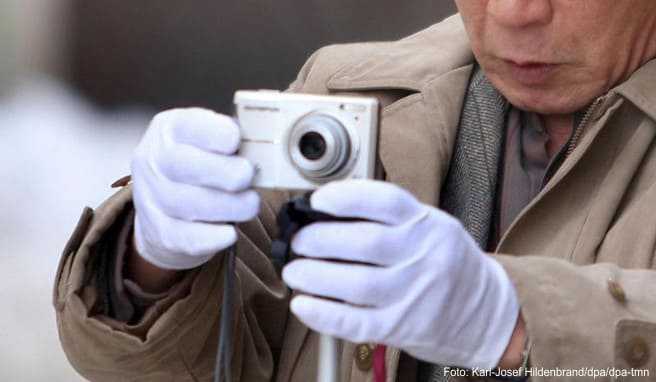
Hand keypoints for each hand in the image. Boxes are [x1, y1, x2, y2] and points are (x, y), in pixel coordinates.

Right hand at [131, 108, 258, 269]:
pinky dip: (213, 237)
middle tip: (249, 178)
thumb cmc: (200, 163)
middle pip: (186, 166)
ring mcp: (152, 197)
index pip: (190, 125)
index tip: (239, 142)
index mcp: (171, 129)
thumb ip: (234, 138)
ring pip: (189, 204)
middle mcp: (155, 160)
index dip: (220, 134)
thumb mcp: (209, 139)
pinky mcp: (159, 231)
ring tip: (250, 204)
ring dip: (230, 207)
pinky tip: (230, 232)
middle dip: (228, 173)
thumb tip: (268, 147)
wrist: (163, 202)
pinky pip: (186, 237)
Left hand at [282, 180, 518, 368]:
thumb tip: (326, 213)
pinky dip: (324, 314)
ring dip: (314, 276)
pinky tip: (303, 305)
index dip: (346, 197)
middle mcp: (423, 257)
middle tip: (298, 241)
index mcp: (427, 224)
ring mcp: (413, 295)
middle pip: (364, 243)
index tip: (317, 200)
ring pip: (356, 283)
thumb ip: (389, 219)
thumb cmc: (448, 265)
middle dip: (319, 239)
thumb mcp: (431, 228)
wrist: (486, 314)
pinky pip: (356, 322)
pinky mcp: (401, 328)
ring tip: (294, 271)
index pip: (385, 201)